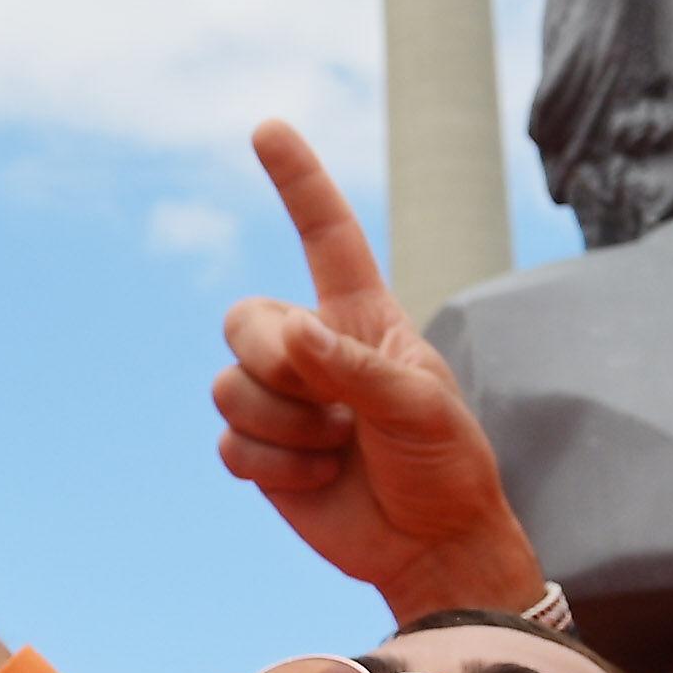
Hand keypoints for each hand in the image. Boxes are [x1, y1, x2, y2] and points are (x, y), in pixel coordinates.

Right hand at [210, 123, 541, 615]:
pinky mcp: (259, 454)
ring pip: (228, 386)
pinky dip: (275, 467)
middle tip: (328, 404)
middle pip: (244, 319)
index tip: (267, 127)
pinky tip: (319, 480)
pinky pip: (229, 443)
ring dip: (286, 428)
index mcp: (360, 318)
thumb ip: (353, 366)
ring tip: (337, 449)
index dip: (299, 181)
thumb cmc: (444, 464)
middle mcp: (311, 349)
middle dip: (275, 363)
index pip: (326, 237)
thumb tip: (289, 336)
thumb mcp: (419, 406)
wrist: (431, 544)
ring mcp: (280, 401)